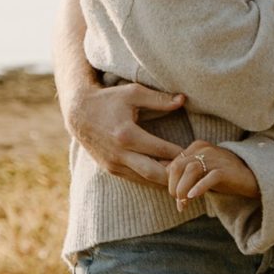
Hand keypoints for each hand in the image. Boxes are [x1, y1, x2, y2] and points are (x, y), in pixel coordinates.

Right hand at [64, 82, 186, 184]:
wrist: (79, 113)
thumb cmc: (108, 100)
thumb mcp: (133, 93)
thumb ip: (158, 99)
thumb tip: (182, 100)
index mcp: (127, 134)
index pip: (160, 149)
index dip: (179, 153)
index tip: (194, 154)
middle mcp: (120, 154)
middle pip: (154, 173)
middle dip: (174, 176)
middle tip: (191, 173)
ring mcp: (114, 164)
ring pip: (145, 180)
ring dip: (163, 180)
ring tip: (182, 178)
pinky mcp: (111, 170)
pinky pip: (134, 179)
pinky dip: (149, 179)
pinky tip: (163, 176)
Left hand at [166, 140, 258, 209]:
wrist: (250, 176)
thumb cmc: (223, 175)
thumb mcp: (203, 171)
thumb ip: (187, 173)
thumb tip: (167, 181)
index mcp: (196, 147)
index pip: (174, 163)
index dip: (170, 182)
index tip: (174, 197)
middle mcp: (204, 149)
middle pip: (178, 166)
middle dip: (173, 186)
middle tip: (178, 202)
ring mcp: (215, 159)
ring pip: (190, 171)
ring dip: (182, 189)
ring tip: (183, 204)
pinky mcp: (224, 170)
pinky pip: (209, 178)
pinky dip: (198, 188)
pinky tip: (192, 197)